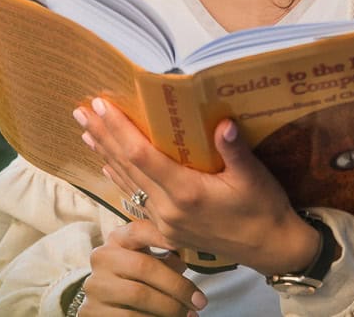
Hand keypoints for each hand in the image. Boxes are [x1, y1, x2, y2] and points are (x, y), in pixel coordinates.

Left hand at [73, 98, 321, 276]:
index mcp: (187, 192)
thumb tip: (223, 121)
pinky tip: (108, 170)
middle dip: (104, 136)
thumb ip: (233, 149)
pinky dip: (121, 183)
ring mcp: (167, 223)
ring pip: (128, 184)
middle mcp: (169, 209)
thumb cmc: (264, 209)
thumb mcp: (253, 175)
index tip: (101, 106)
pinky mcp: (170, 232)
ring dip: (106, 156)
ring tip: (87, 134)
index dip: (118, 129)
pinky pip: (137, 205)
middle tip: (81, 111)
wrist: (272, 248)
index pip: (141, 154)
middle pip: (127, 166)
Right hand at [80, 220, 206, 316]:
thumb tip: (182, 262)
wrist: (107, 301)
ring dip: (169, 308)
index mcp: (116, 239)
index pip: (138, 230)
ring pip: (139, 295)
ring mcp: (95, 286)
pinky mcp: (92, 311)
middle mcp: (101, 258)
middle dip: (176, 285)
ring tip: (189, 314)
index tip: (182, 243)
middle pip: (144, 266)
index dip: (160, 235)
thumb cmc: (136, 276)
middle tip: (199, 301)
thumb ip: (165, 256)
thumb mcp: (148, 260)